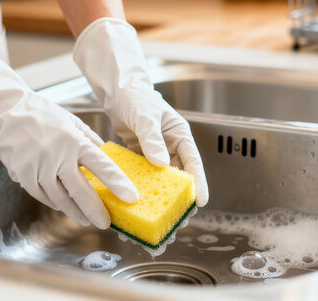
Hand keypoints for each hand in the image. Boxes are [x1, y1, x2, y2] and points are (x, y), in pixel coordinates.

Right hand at [0, 29, 138, 227]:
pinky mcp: (23, 175)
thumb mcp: (72, 121)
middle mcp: (58, 157)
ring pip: (61, 199)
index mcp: (75, 141)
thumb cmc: (41, 113)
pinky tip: (65, 208)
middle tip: (106, 222)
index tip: (131, 197)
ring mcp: (39, 168)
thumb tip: (105, 155)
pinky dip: (56, 204)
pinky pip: (43, 196)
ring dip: (76, 212)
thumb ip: (90, 140)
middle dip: (96, 210)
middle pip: (81, 191)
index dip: (118, 183)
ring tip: (87, 220)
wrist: (6, 111)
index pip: (102, 166)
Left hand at [73, 18, 208, 206]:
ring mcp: (156, 157)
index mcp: (180, 137)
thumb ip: (152, 138)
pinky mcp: (140, 160)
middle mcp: (171, 149)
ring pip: (161, 185)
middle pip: (178, 181)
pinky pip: (143, 181)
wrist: (117, 91)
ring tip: (156, 226)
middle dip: (178, 203)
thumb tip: (161, 163)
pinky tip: (134, 211)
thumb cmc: (136, 97)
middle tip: (177, 223)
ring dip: (159, 204)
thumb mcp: (145, 116)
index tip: (200, 203)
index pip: (193, 163)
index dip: (198, 184)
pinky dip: (140, 195)